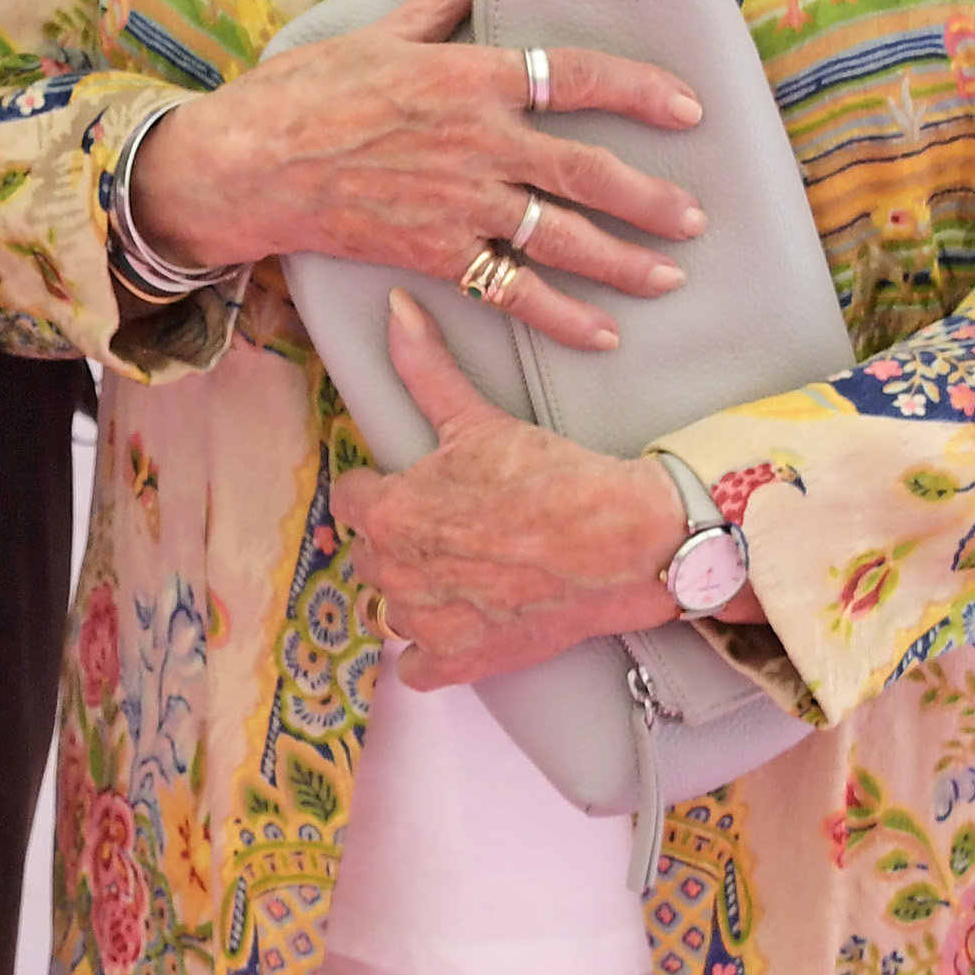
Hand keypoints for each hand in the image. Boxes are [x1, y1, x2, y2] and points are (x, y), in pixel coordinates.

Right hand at [125, 0, 704, 354]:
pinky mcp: (436, 254)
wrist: (247, 165)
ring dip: (623, 262)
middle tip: (695, 218)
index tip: (688, 107)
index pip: (576, 76)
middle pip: (588, 172)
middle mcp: (480, 143)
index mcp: (471, 77)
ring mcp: (462, 204)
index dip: (640, 90)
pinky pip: (513, 291)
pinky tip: (603, 333)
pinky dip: (562, 316)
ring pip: (564, 237)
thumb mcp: (376, 32)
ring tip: (669, 278)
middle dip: (651, 198)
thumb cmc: (303, 92)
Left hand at [337, 299, 760, 685]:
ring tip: (460, 571)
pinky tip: (457, 625)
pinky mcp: (459, 662)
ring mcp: (425, 624)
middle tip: (450, 527)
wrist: (621, 544)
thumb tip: (394, 307)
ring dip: (414, 593)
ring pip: (391, 608)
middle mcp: (395, 574)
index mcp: (389, 513)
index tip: (415, 488)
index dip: (384, 490)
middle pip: (372, 555)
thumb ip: (425, 369)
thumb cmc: (553, 478)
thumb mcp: (479, 419)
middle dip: (400, 541)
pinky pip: (414, 668)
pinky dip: (429, 651)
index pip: (353, 501)